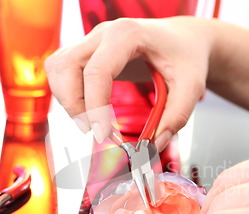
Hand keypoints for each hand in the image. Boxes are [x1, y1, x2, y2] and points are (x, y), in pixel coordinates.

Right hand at [44, 17, 209, 150]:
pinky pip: (61, 69)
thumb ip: (176, 117)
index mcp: (128, 35)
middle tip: (93, 130)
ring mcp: (92, 40)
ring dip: (66, 99)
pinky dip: (67, 93)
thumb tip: (153, 145)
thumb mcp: (191, 87)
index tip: (103, 135)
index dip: (94, 107)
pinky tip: (88, 109)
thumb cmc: (187, 57)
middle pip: (65, 66)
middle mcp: (103, 33)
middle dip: (73, 104)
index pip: (96, 71)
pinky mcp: (87, 51)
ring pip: (57, 67)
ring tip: (91, 121)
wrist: (183, 40)